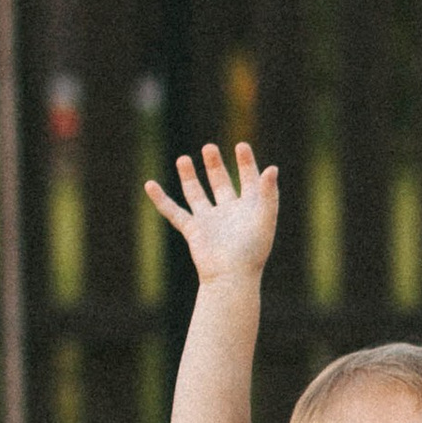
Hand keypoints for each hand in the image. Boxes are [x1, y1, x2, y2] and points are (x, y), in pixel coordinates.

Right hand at [146, 141, 278, 280]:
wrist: (231, 277)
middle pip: (220, 182)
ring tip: (183, 158)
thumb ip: (269, 193)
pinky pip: (173, 211)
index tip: (240, 145)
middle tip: (209, 148)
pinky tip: (149, 185)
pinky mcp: (192, 230)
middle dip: (214, 165)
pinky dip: (161, 199)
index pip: (248, 180)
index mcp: (249, 209)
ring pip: (196, 194)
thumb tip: (272, 168)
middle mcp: (228, 212)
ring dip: (189, 176)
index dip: (245, 163)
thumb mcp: (265, 218)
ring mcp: (209, 221)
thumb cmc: (253, 251)